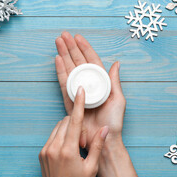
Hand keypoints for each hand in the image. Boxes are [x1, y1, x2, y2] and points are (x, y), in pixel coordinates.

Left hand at [17, 87, 108, 176]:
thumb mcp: (92, 168)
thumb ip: (97, 146)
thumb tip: (104, 129)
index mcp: (68, 150)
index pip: (75, 121)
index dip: (79, 104)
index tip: (80, 91)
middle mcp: (54, 147)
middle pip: (66, 122)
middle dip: (76, 123)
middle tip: (83, 141)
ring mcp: (45, 150)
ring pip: (58, 128)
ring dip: (68, 129)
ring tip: (76, 146)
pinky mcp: (41, 153)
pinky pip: (52, 136)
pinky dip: (61, 136)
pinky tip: (68, 149)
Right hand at [55, 32, 125, 149]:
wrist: (102, 140)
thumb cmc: (113, 122)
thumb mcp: (118, 100)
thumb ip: (114, 81)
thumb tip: (116, 63)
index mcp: (101, 83)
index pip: (92, 61)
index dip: (85, 48)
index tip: (77, 37)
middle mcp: (89, 85)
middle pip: (79, 62)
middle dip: (71, 48)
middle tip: (63, 35)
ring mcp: (79, 92)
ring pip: (70, 70)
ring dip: (64, 56)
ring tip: (58, 42)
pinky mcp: (70, 101)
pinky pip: (64, 84)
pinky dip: (60, 71)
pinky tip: (57, 60)